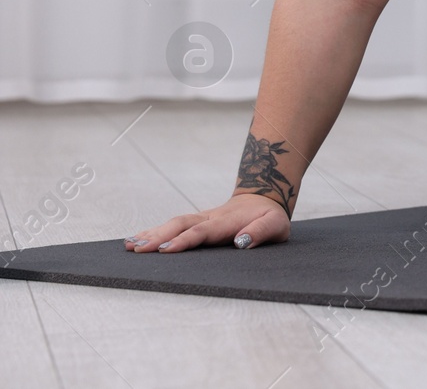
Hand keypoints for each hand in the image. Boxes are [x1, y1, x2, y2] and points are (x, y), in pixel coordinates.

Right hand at [124, 193, 289, 253]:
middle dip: (159, 237)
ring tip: (129, 245)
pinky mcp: (196, 221)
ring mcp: (201, 217)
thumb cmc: (270, 217)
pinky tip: (135, 240)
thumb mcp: (276, 225)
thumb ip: (262, 232)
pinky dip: (153, 231)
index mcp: (228, 221)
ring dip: (151, 233)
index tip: (166, 250)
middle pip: (181, 224)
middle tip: (138, 249)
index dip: (184, 241)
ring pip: (174, 223)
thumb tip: (243, 242)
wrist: (265, 198)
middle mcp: (210, 217)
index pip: (202, 232)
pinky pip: (173, 225)